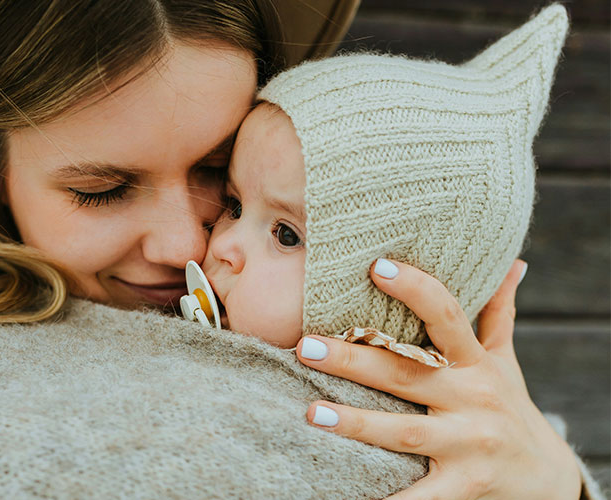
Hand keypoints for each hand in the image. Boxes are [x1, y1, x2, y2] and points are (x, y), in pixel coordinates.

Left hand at [295, 259, 581, 498]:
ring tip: (312, 411)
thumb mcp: (505, 360)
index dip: (415, 290)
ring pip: (403, 431)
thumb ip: (498, 313)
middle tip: (306, 346)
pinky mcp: (462, 485)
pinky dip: (390, 498)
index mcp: (478, 364)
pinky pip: (420, 495)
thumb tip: (512, 263)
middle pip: (406, 374)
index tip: (376, 266)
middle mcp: (473, 399)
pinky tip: (345, 493)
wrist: (546, 477)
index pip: (447, 317)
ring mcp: (467, 444)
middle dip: (354, 359)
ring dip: (356, 422)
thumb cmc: (510, 406)